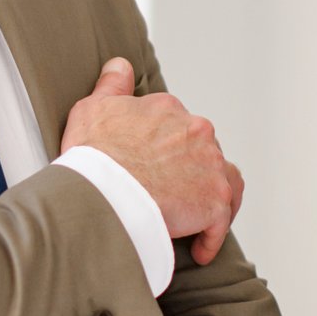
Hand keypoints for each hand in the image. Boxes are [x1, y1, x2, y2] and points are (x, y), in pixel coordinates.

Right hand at [61, 56, 245, 263]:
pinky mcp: (215, 201)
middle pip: (204, 152)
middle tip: (172, 195)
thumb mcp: (93, 108)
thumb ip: (111, 86)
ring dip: (211, 198)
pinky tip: (198, 249)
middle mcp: (195, 131)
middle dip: (192, 171)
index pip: (180, 125)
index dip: (170, 148)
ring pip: (223, 181)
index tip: (159, 167)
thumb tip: (120, 66)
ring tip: (195, 219)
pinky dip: (212, 234)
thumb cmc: (93, 155)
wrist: (104, 191)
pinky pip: (221, 220)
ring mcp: (209, 166)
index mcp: (167, 109)